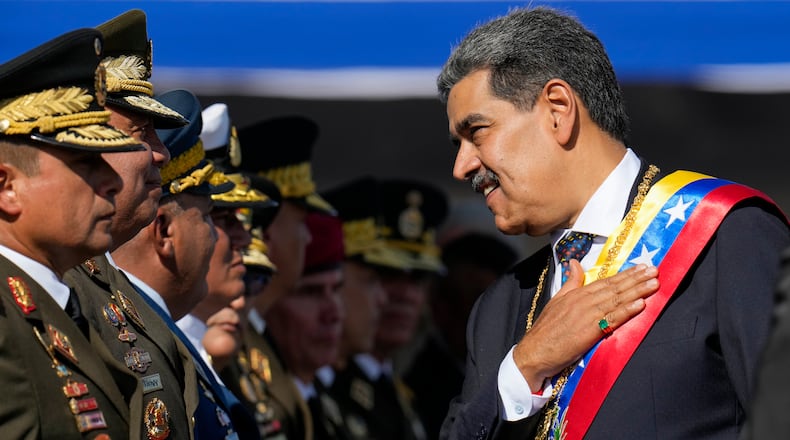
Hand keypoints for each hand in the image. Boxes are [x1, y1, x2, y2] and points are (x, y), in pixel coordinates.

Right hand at [513, 261, 658, 390]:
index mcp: (576, 294)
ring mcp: (587, 315)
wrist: (534, 352)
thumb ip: (570, 282)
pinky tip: (640, 304)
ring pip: (616, 300)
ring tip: (654, 284)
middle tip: (655, 270)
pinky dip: (627, 311)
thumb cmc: (545, 331)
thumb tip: (574, 263)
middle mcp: (583, 301)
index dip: (626, 274)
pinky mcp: (589, 330)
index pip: (606, 281)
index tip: (642, 267)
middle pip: (614, 287)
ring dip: (637, 291)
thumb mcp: (557, 300)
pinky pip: (612, 318)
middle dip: (636, 279)